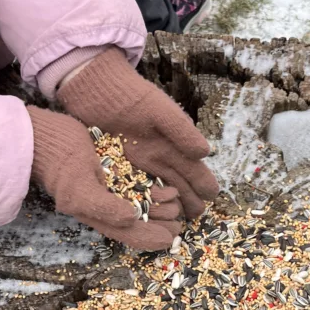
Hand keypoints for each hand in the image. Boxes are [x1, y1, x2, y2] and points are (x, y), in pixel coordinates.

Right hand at [27, 106, 182, 250]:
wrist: (43, 137)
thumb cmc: (58, 165)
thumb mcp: (79, 190)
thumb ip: (104, 207)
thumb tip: (132, 219)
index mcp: (99, 216)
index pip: (130, 235)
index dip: (151, 238)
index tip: (171, 237)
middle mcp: (108, 206)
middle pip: (141, 222)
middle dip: (161, 223)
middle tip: (177, 218)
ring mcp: (112, 188)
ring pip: (144, 204)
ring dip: (162, 207)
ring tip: (176, 202)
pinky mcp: (115, 170)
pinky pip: (140, 185)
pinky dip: (155, 189)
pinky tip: (168, 187)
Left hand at [57, 50, 219, 218]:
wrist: (97, 88)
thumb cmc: (131, 95)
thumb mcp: (159, 110)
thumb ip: (180, 130)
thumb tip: (205, 153)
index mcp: (172, 141)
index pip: (193, 166)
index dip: (203, 180)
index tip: (212, 195)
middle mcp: (158, 154)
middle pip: (178, 181)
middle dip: (189, 198)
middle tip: (197, 217)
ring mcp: (138, 161)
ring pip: (158, 187)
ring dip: (167, 203)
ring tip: (175, 220)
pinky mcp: (118, 165)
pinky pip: (133, 186)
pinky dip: (141, 199)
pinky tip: (144, 213)